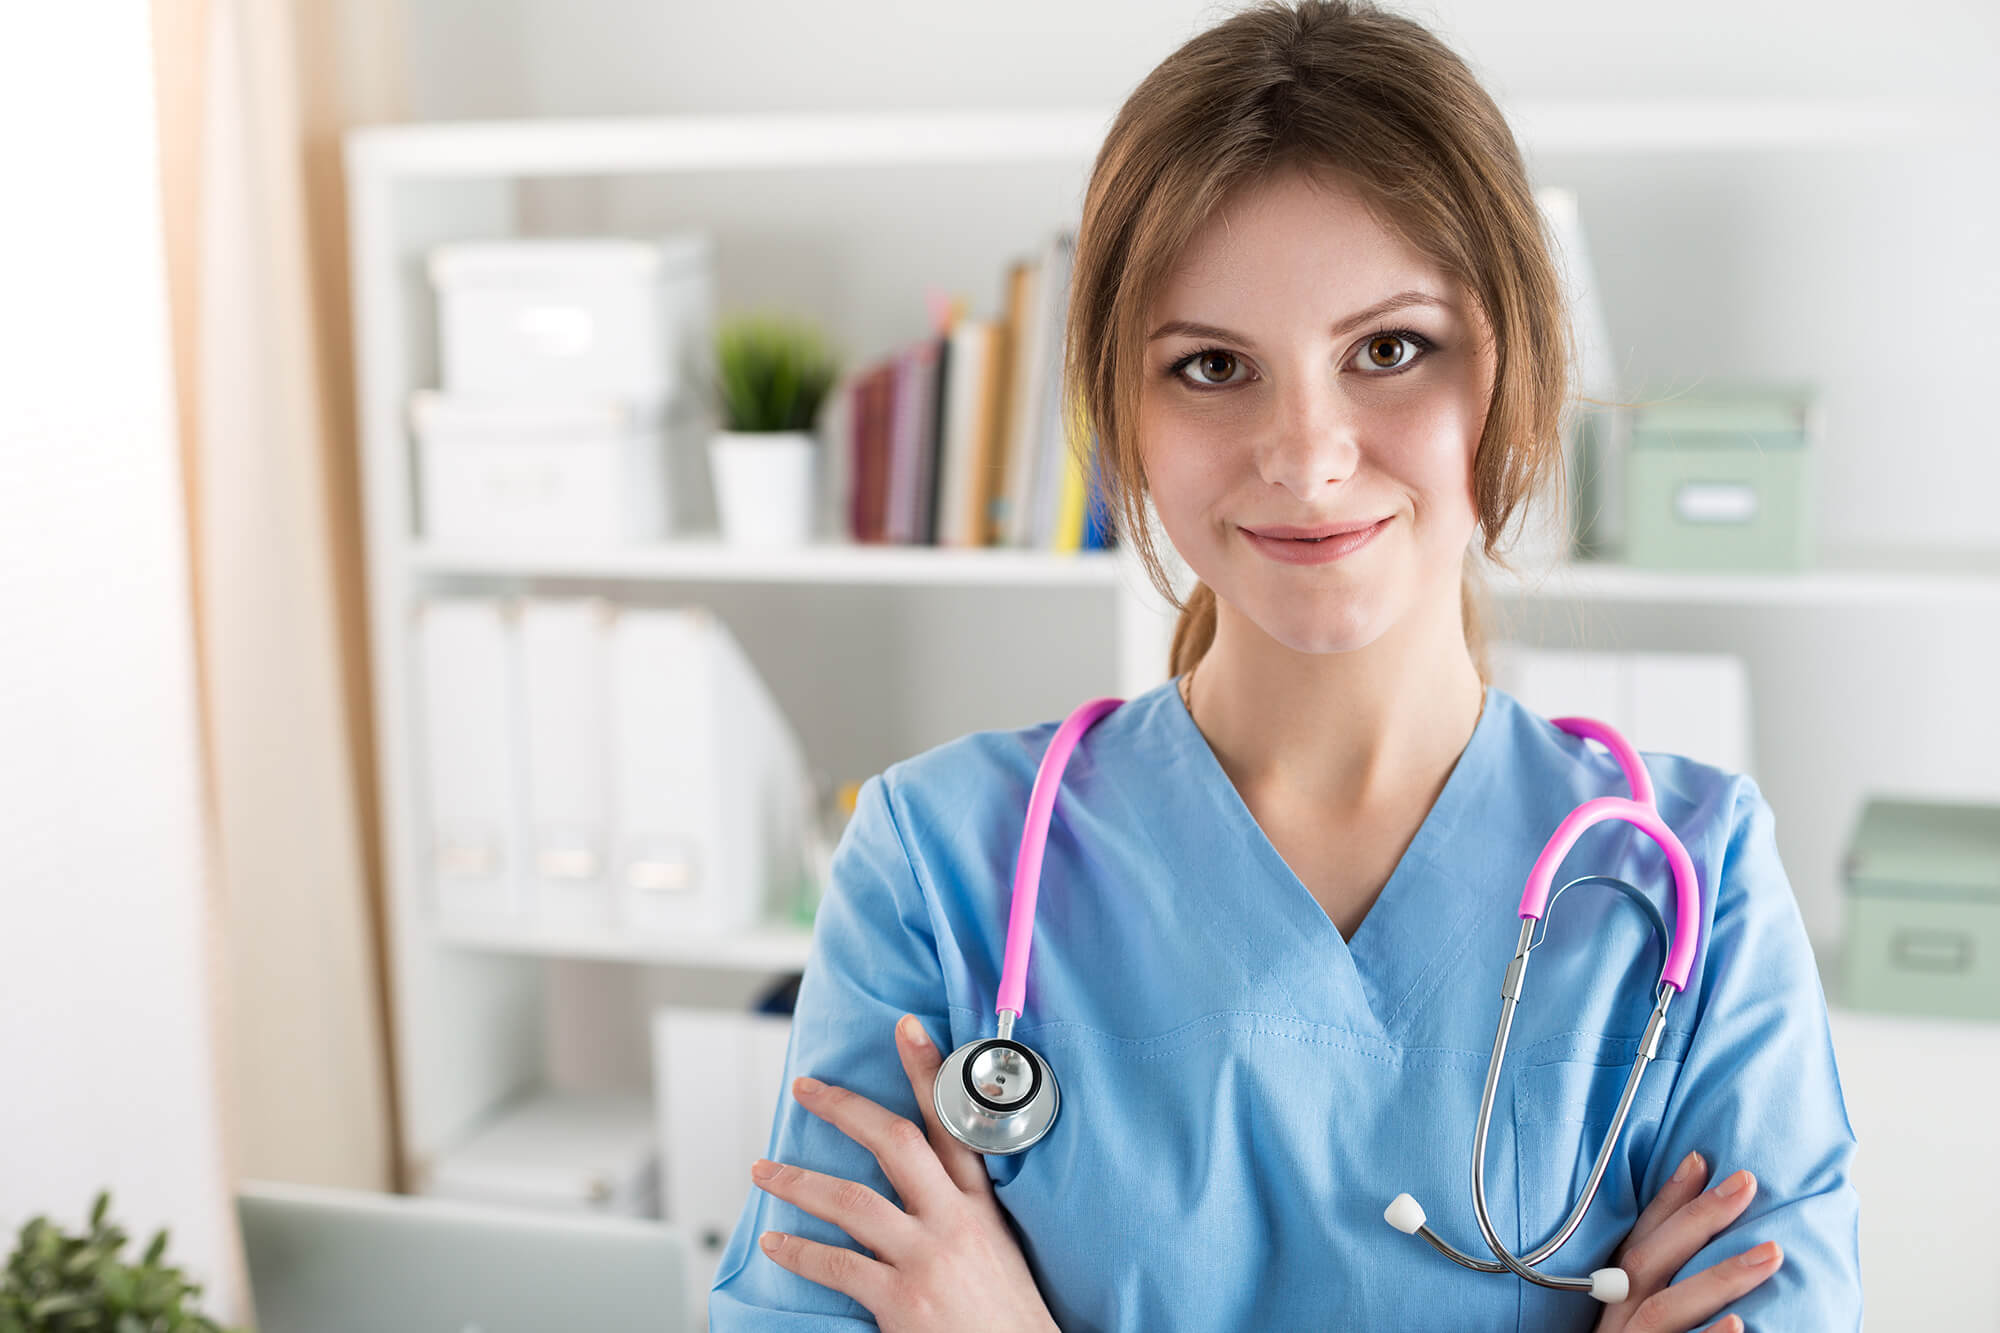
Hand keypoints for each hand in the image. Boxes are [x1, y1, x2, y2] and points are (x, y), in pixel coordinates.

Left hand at [749, 1014, 1058, 1332]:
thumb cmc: (1008, 1318)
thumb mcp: (997, 1249)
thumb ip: (961, 1214)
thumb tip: (922, 1191)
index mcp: (980, 1206)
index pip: (954, 1122)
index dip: (929, 1072)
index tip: (906, 1029)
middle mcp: (953, 1222)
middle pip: (895, 1142)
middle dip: (845, 1108)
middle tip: (805, 1089)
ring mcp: (926, 1259)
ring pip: (852, 1200)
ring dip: (800, 1181)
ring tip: (764, 1171)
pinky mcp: (902, 1301)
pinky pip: (838, 1265)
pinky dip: (800, 1252)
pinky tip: (776, 1243)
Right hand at [1593, 1151, 1784, 1332]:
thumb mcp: (1630, 1316)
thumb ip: (1656, 1284)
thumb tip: (1702, 1242)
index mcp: (1612, 1294)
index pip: (1637, 1238)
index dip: (1666, 1200)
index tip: (1700, 1160)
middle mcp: (1615, 1316)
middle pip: (1645, 1263)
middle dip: (1697, 1220)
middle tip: (1746, 1184)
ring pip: (1662, 1308)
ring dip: (1717, 1277)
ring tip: (1771, 1253)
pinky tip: (1739, 1324)